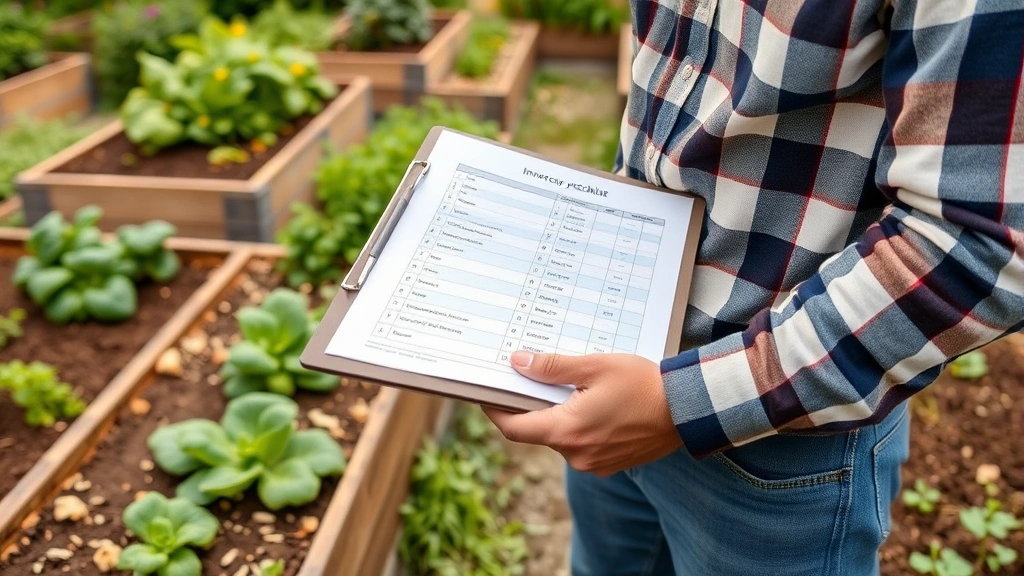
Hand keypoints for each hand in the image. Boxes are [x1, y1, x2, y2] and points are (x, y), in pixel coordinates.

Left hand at [483, 350, 681, 476]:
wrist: (688, 410)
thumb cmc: (643, 384)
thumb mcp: (595, 366)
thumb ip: (553, 367)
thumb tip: (518, 363)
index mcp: (566, 431)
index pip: (514, 428)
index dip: (495, 411)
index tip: (486, 394)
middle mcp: (576, 455)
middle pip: (538, 431)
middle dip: (533, 406)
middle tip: (532, 378)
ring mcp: (593, 464)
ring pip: (561, 438)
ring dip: (560, 416)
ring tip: (572, 388)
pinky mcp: (609, 465)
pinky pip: (582, 446)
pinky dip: (580, 427)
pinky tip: (594, 405)